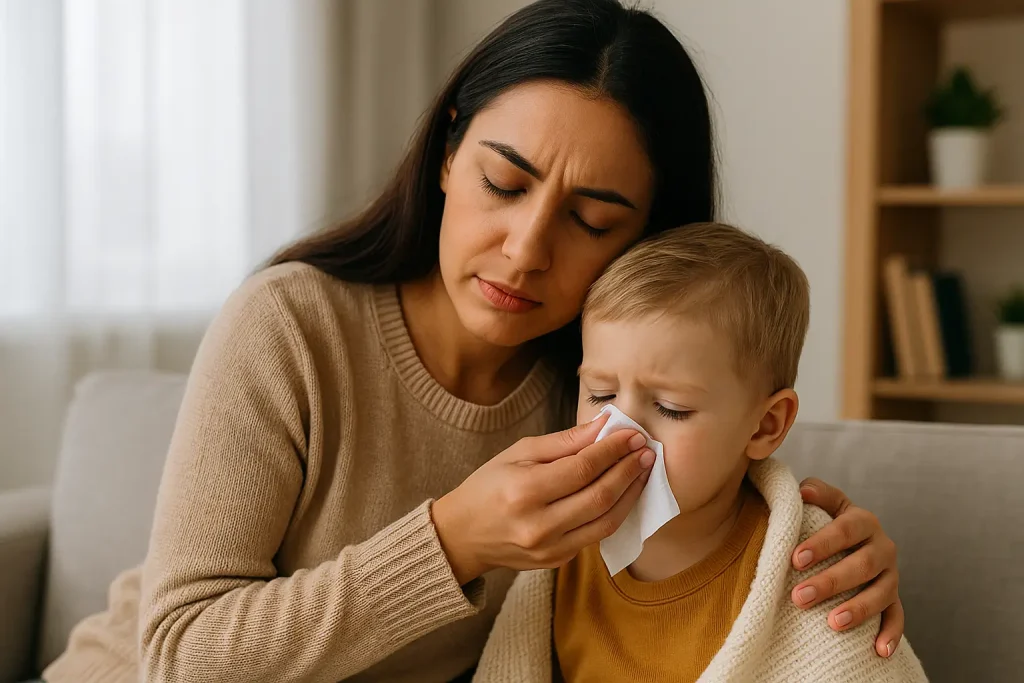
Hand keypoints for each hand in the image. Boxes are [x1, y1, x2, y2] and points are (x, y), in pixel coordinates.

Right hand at [432, 412, 654, 584]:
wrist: (463, 535)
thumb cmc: (488, 486)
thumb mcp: (518, 453)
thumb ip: (564, 442)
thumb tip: (603, 427)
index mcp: (524, 492)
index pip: (582, 469)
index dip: (612, 450)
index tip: (632, 434)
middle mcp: (539, 525)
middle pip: (599, 496)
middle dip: (628, 470)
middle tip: (645, 450)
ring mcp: (550, 549)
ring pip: (606, 521)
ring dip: (630, 494)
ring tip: (642, 471)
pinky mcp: (558, 561)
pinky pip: (596, 535)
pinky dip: (615, 512)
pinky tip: (623, 493)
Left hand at [790, 478, 902, 658]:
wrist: (848, 539)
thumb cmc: (825, 520)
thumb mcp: (823, 502)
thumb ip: (814, 492)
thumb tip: (803, 491)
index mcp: (863, 520)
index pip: (845, 530)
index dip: (822, 544)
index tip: (795, 559)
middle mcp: (882, 547)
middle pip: (862, 565)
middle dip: (830, 582)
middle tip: (799, 596)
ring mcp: (891, 575)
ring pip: (881, 594)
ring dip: (858, 610)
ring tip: (833, 623)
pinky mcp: (893, 599)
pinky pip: (897, 618)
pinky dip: (891, 635)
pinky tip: (879, 652)